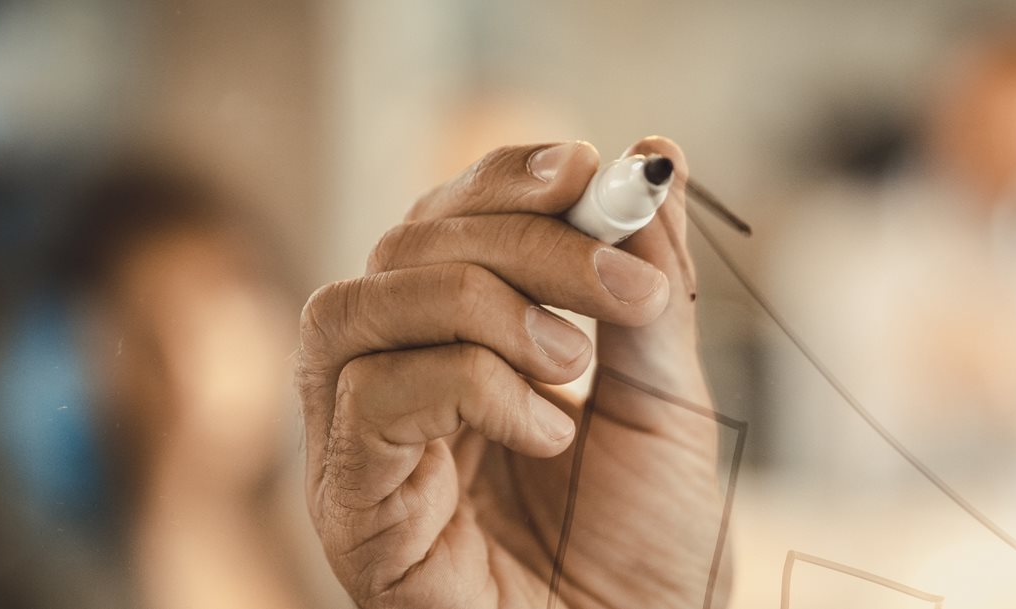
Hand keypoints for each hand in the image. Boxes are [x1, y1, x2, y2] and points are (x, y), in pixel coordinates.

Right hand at [297, 138, 724, 607]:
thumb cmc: (644, 547)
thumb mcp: (665, 397)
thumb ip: (650, 288)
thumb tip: (654, 157)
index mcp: (459, 344)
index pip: (447, 220)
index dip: (504, 179)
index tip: (587, 168)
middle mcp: (393, 381)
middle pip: (406, 246)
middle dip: (525, 240)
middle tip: (626, 287)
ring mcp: (360, 444)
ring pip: (357, 305)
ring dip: (482, 304)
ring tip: (573, 362)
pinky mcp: (349, 506)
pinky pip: (372, 394)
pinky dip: (471, 386)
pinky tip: (547, 431)